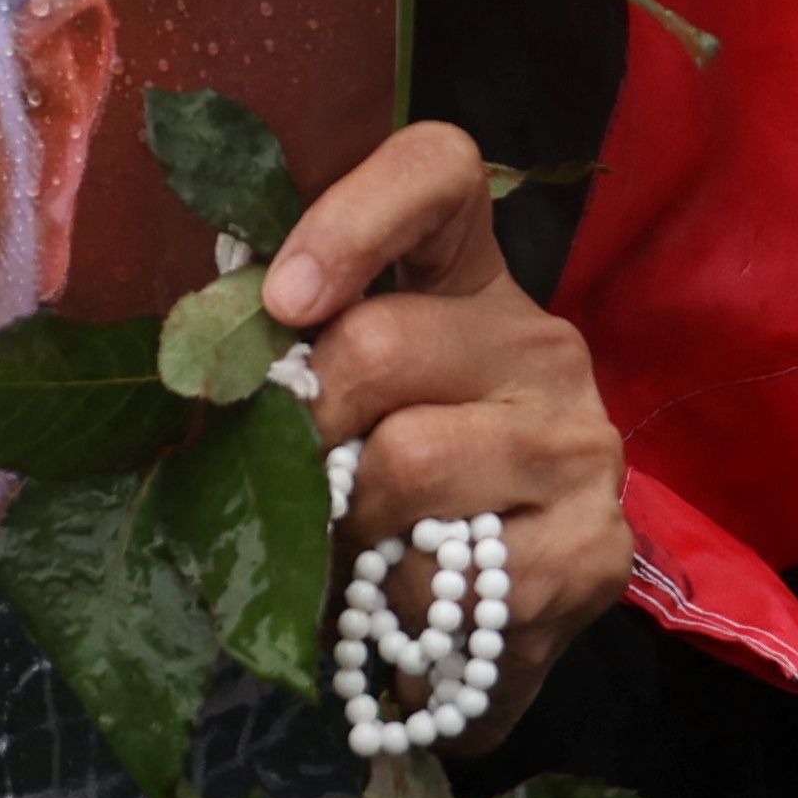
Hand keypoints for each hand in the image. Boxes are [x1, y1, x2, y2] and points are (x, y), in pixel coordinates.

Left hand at [264, 121, 631, 745]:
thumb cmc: (386, 492)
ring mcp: (579, 441)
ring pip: (409, 461)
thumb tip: (203, 365)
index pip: (436, 172)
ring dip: (350, 526)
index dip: (353, 217)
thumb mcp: (341, 407)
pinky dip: (394, 604)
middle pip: (380, 343)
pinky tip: (411, 604)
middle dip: (303, 429)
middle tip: (295, 482)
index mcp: (468, 279)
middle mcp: (538, 341)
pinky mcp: (593, 546)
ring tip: (360, 550)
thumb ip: (292, 364)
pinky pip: (446, 571)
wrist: (487, 625)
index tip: (282, 300)